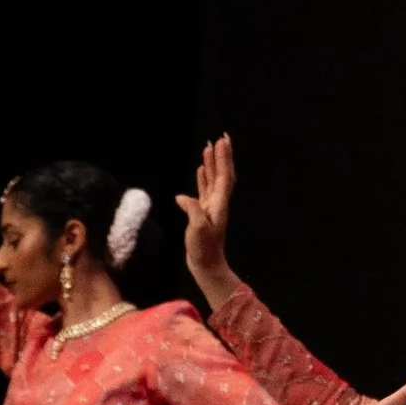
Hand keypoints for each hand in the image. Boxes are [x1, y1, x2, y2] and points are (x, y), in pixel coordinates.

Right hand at [175, 135, 239, 310]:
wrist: (206, 266)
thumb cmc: (203, 250)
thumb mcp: (198, 229)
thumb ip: (193, 210)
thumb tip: (182, 197)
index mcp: (219, 205)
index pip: (223, 176)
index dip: (223, 159)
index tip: (223, 142)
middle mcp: (218, 204)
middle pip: (222, 175)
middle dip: (222, 157)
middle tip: (221, 138)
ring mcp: (211, 208)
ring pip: (213, 181)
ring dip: (212, 164)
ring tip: (209, 148)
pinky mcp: (203, 214)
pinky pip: (204, 190)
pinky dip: (203, 178)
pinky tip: (200, 170)